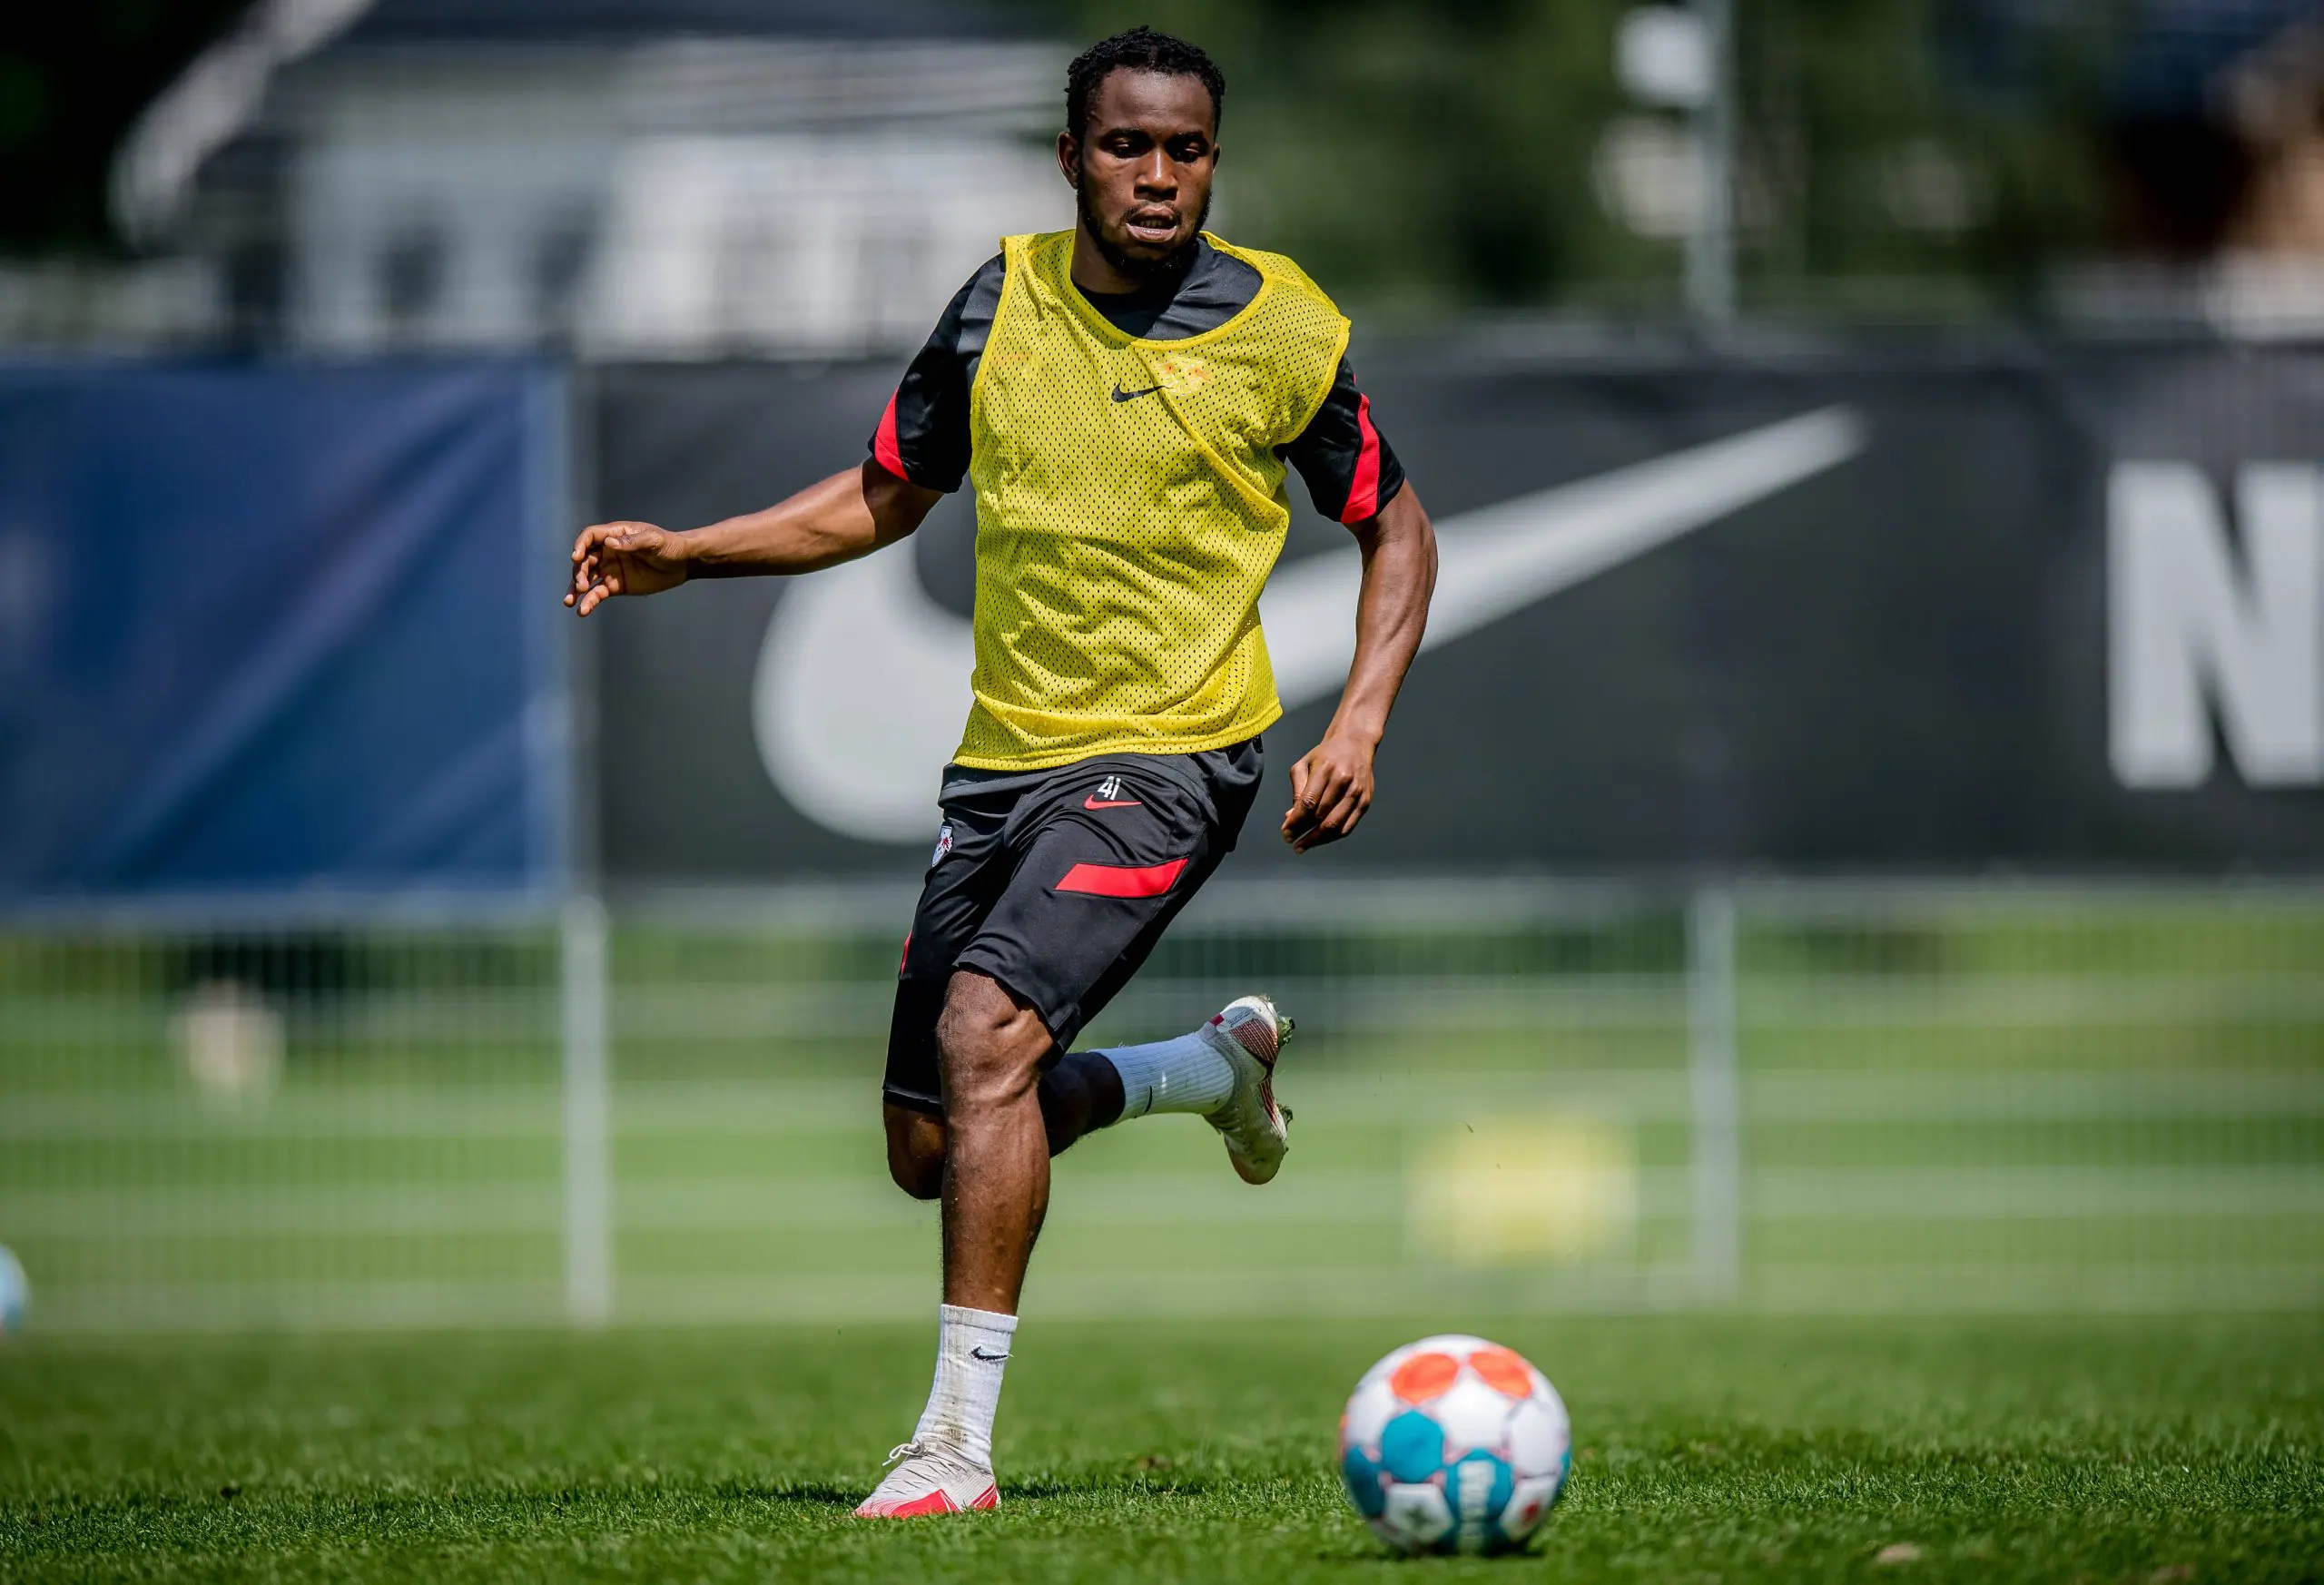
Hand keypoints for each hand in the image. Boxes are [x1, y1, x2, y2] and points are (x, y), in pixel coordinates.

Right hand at [566, 521, 688, 615]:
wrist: (683, 563)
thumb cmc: (669, 545)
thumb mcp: (653, 541)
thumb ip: (632, 542)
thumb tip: (609, 544)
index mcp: (615, 534)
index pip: (590, 537)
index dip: (580, 545)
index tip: (576, 558)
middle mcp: (608, 551)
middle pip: (585, 559)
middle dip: (578, 572)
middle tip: (581, 586)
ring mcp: (610, 569)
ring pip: (586, 578)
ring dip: (576, 588)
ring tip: (570, 602)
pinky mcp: (615, 586)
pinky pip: (598, 593)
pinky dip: (589, 601)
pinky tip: (583, 611)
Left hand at [1281, 729, 1376, 853]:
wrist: (1355, 744)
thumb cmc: (1327, 755)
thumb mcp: (1304, 764)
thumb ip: (1298, 790)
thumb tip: (1292, 816)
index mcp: (1326, 769)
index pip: (1309, 802)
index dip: (1295, 821)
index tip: (1286, 832)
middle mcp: (1344, 781)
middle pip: (1321, 816)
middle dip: (1303, 832)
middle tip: (1291, 840)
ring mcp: (1357, 793)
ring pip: (1336, 825)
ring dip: (1317, 840)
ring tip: (1303, 845)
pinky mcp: (1365, 802)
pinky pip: (1348, 827)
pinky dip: (1332, 837)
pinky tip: (1320, 840)